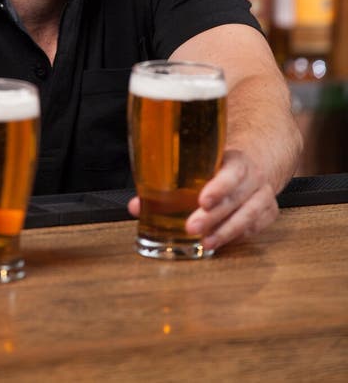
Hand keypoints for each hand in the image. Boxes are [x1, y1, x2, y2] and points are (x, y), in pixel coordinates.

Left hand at [127, 149, 278, 251]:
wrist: (255, 161)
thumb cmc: (219, 165)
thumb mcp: (200, 162)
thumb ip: (170, 181)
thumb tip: (136, 206)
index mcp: (237, 161)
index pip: (231, 173)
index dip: (218, 187)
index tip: (203, 200)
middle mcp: (254, 179)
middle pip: (236, 199)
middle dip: (213, 216)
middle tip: (191, 227)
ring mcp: (264, 197)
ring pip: (248, 217)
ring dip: (225, 232)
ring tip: (205, 244)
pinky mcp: (269, 213)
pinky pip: (254, 228)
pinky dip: (236, 237)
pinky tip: (218, 243)